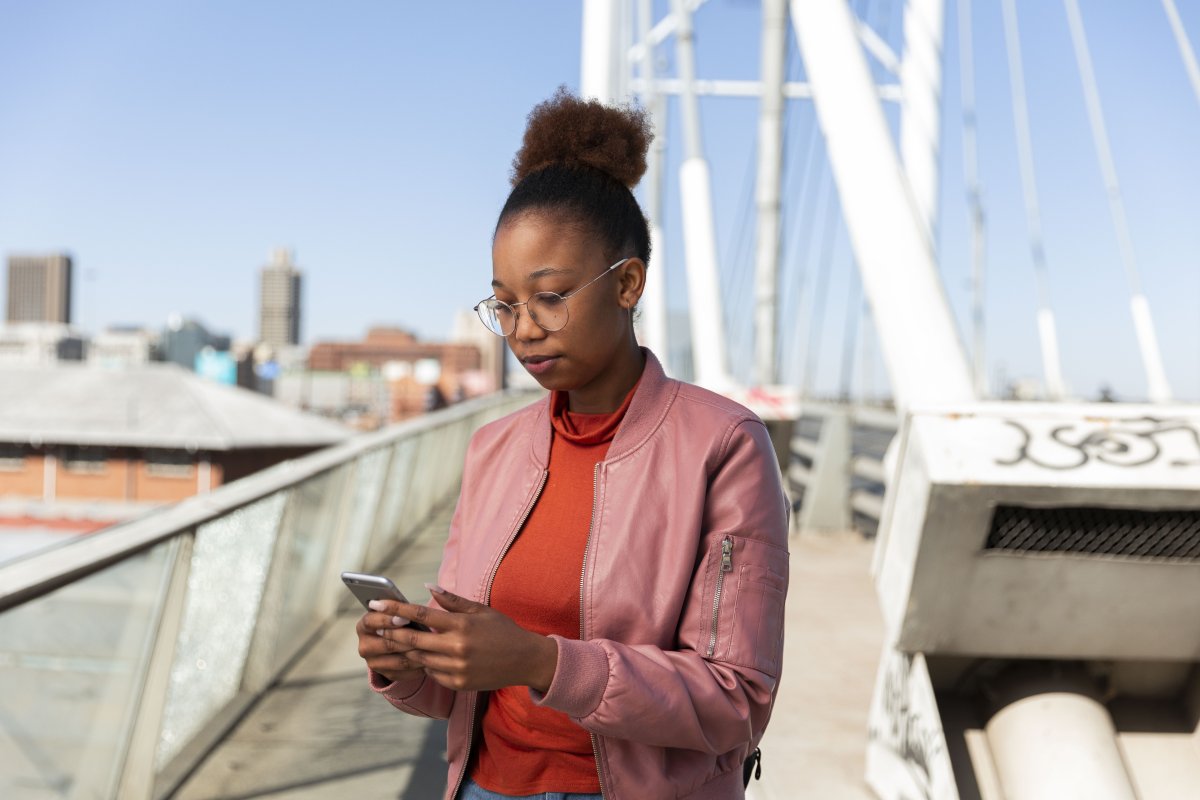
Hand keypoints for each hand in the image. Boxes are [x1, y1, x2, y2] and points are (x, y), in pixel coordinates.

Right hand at [355, 599, 426, 683]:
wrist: (399, 641)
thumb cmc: (401, 621)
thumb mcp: (399, 610)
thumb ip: (402, 606)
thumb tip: (422, 592)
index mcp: (364, 625)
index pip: (370, 622)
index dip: (387, 620)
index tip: (405, 618)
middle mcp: (365, 645)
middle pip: (385, 644)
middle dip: (406, 640)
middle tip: (424, 637)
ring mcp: (373, 662)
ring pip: (397, 660)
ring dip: (415, 655)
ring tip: (431, 649)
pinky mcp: (385, 674)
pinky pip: (403, 673)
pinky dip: (417, 668)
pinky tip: (430, 662)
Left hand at [379, 583, 558, 692]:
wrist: (526, 660)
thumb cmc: (503, 630)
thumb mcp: (481, 610)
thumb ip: (452, 600)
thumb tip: (428, 587)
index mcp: (462, 625)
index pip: (421, 615)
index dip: (395, 609)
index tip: (377, 603)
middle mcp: (457, 648)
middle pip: (412, 641)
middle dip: (391, 632)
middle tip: (376, 625)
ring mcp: (457, 669)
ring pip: (419, 659)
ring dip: (406, 650)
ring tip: (394, 639)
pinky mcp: (458, 683)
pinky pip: (432, 673)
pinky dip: (425, 663)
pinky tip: (423, 656)